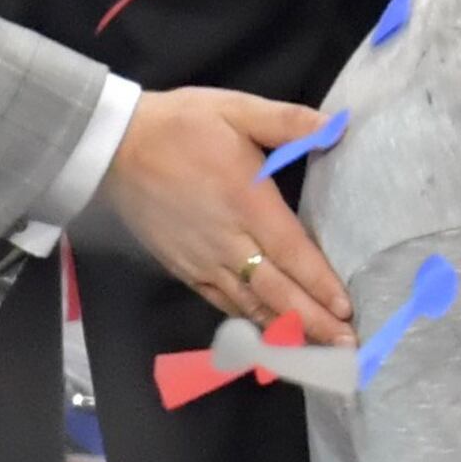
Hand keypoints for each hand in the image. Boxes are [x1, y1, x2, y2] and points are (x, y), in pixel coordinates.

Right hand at [95, 88, 356, 345]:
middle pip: (276, 292)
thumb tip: (337, 125)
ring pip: (250, 305)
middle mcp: (227, 241)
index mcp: (247, 203)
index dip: (319, 284)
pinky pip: (221, 302)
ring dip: (285, 331)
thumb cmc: (180, 125)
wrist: (114, 145)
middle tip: (346, 346)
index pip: (292, 252)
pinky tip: (270, 335)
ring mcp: (203, 260)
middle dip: (312, 322)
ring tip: (319, 352)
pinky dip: (248, 322)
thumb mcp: (236, 109)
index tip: (346, 311)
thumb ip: (287, 121)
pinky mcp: (183, 269)